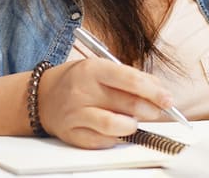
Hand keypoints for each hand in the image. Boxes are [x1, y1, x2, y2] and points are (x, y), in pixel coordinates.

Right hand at [37, 58, 174, 148]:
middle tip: (156, 111)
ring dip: (132, 126)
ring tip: (133, 122)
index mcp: (92, 69)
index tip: (168, 99)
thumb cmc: (77, 80)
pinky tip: (115, 130)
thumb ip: (130, 77)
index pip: (130, 80)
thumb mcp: (101, 67)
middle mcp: (82, 91)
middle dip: (150, 110)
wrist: (41, 97)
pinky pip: (101, 141)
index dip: (154, 91)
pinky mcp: (71, 134)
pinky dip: (115, 138)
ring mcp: (75, 114)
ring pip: (115, 126)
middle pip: (127, 104)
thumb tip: (159, 91)